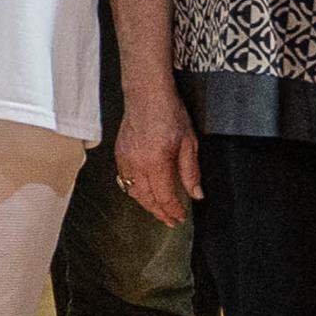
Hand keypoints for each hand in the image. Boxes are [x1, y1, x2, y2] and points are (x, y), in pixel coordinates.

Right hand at [111, 78, 199, 227]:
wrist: (146, 95)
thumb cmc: (169, 114)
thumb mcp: (189, 143)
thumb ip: (191, 171)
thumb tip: (196, 194)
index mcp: (156, 162)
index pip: (165, 196)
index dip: (173, 210)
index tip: (180, 217)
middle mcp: (137, 164)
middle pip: (147, 199)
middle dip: (160, 212)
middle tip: (171, 221)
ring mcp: (125, 160)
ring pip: (133, 192)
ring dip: (147, 205)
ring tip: (159, 211)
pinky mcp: (119, 154)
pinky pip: (126, 180)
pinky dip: (136, 191)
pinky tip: (145, 193)